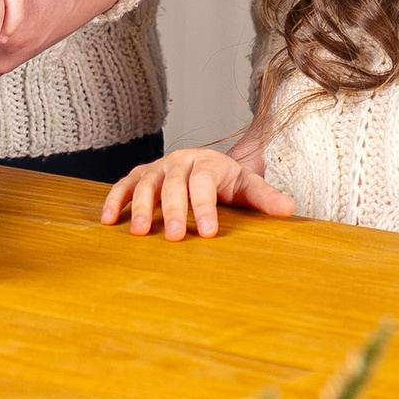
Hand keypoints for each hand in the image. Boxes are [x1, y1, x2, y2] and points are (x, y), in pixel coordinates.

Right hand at [100, 144, 296, 238]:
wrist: (208, 163)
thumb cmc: (227, 181)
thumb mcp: (248, 186)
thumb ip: (265, 197)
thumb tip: (289, 209)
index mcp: (207, 162)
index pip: (204, 183)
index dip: (205, 207)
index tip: (208, 232)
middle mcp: (179, 161)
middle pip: (174, 184)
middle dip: (173, 210)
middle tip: (175, 237)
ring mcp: (157, 168)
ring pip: (146, 183)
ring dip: (140, 207)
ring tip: (139, 232)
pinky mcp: (140, 175)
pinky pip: (124, 185)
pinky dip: (114, 200)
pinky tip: (108, 220)